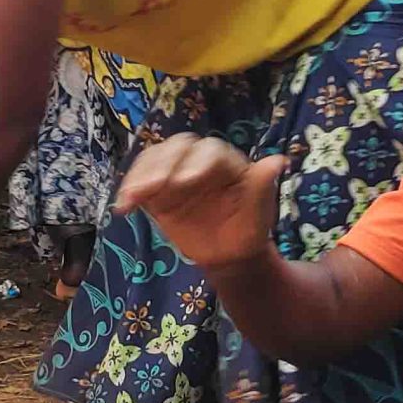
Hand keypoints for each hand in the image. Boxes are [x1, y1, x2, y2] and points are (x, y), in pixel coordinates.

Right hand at [115, 134, 286, 271]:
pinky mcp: (157, 190)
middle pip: (177, 149)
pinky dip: (129, 192)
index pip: (210, 151)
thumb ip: (263, 187)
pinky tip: (123, 208)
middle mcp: (198, 160)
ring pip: (154, 161)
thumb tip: (278, 161)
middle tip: (150, 189)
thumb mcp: (259, 213)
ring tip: (131, 198)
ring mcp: (175, 172)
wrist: (228, 252)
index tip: (185, 183)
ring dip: (139, 176)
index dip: (196, 162)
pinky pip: (139, 182)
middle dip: (161, 166)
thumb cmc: (248, 230)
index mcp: (226, 162)